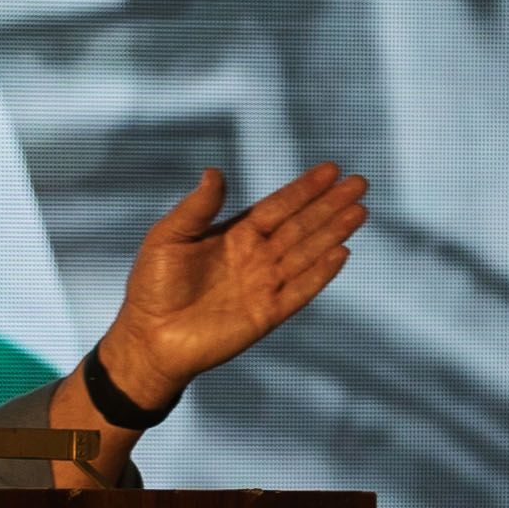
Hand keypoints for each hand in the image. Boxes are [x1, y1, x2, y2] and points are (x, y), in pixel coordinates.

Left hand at [98, 162, 368, 407]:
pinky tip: (341, 253)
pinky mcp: (266, 314)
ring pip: (307, 253)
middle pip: (301, 225)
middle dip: (330, 205)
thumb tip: (215, 171)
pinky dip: (320, 273)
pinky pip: (299, 290)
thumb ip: (196, 208)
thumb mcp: (168, 237)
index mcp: (234, 234)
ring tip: (360, 211)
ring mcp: (263, 285)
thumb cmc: (152, 286)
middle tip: (360, 182)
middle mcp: (255, 256)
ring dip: (333, 232)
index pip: (278, 206)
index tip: (331, 169)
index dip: (304, 189)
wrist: (148, 338)